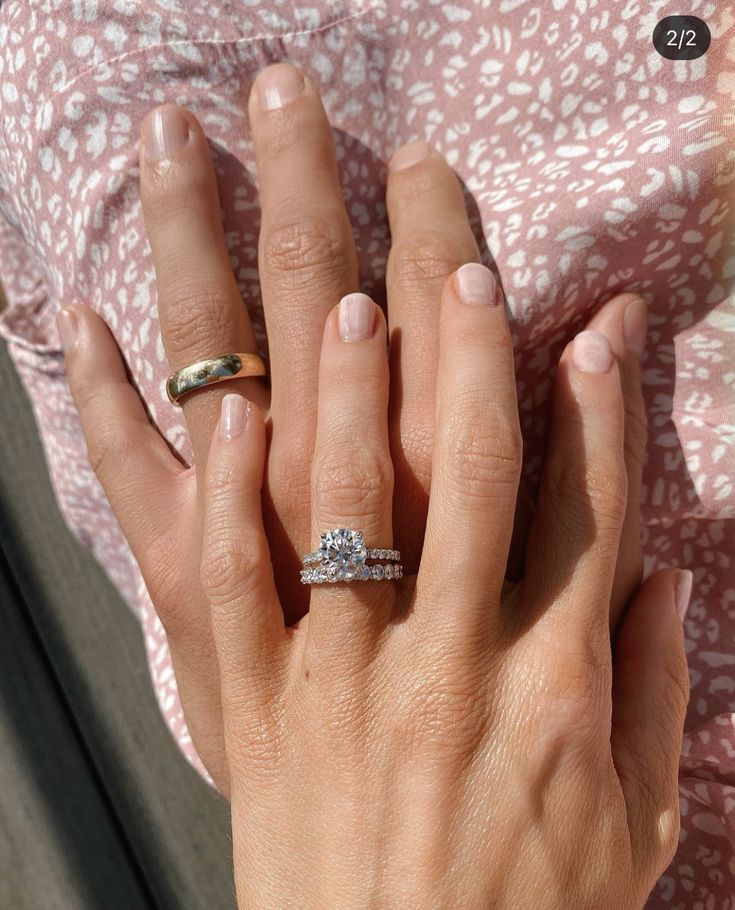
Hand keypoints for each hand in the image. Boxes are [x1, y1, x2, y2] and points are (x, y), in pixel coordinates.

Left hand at [194, 271, 687, 906]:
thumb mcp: (629, 822)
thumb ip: (653, 689)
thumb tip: (670, 573)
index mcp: (552, 685)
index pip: (586, 513)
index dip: (597, 411)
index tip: (594, 327)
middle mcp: (451, 659)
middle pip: (470, 476)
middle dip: (470, 359)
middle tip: (463, 264)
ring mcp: (346, 678)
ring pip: (351, 505)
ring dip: (354, 394)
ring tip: (353, 303)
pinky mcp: (259, 706)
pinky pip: (232, 581)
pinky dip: (230, 491)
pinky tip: (234, 415)